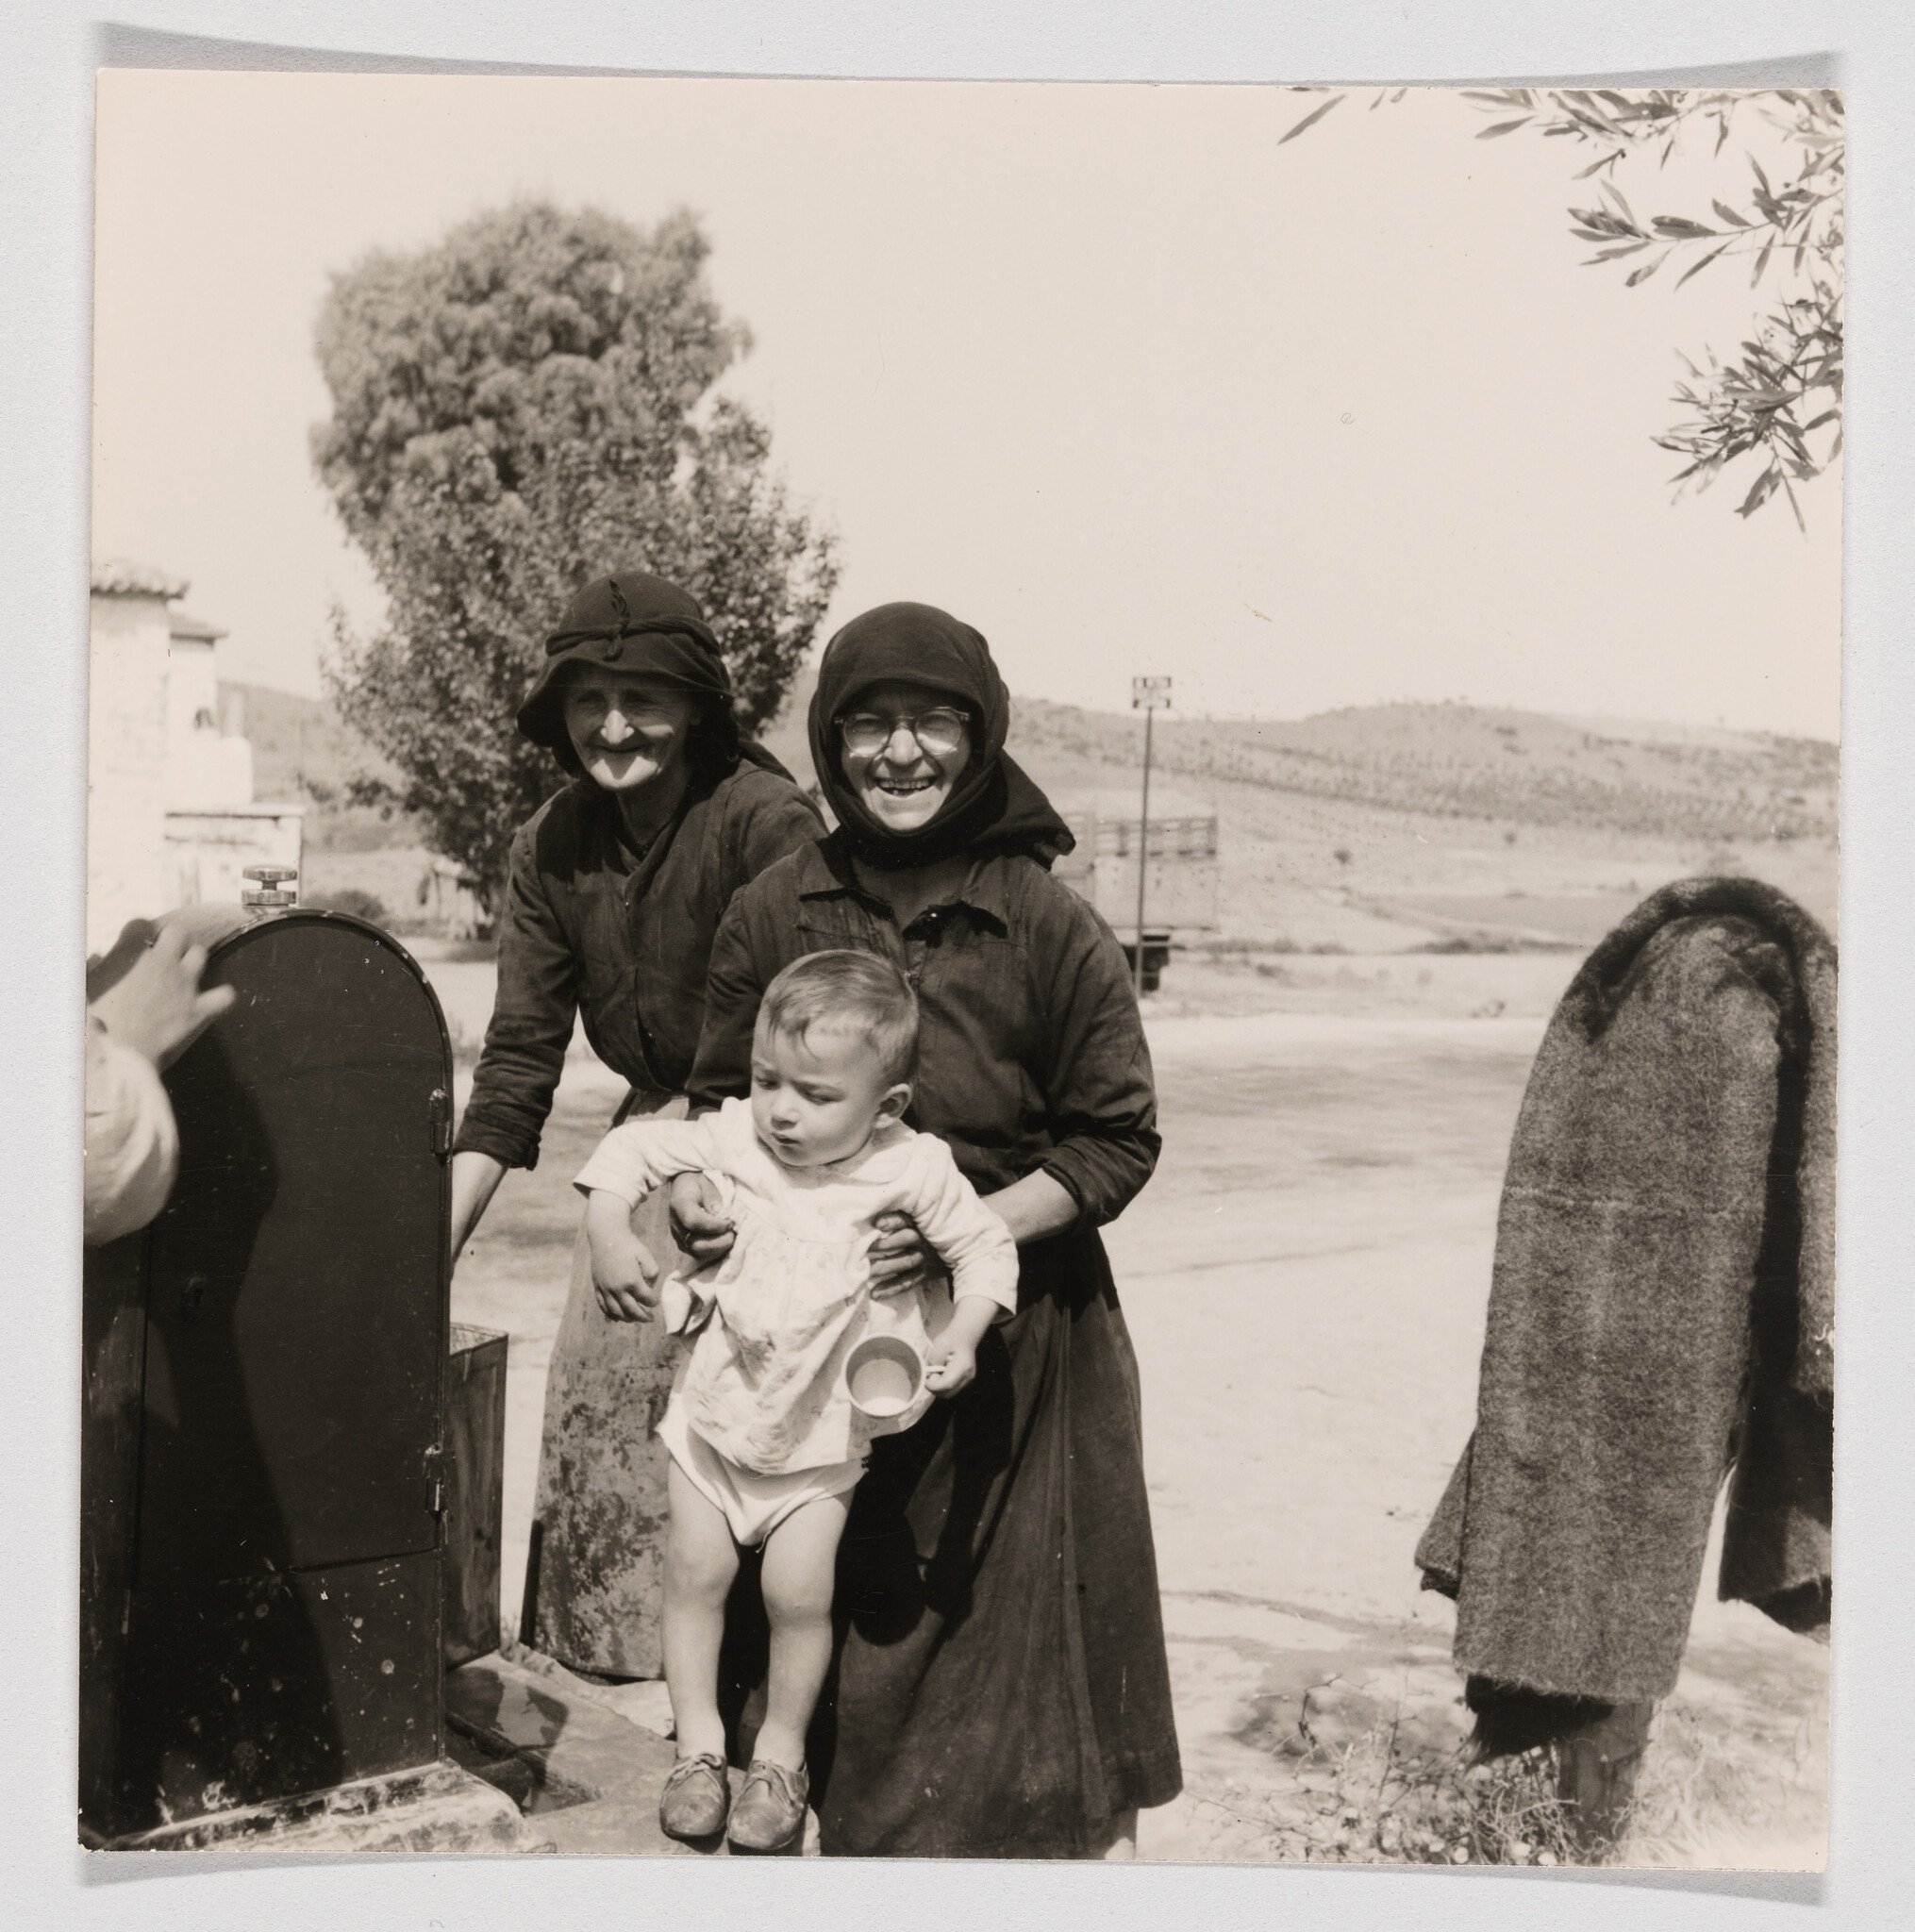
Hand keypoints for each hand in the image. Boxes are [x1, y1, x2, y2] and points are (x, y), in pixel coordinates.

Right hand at [88, 919, 236, 1069]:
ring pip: (200, 953)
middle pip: (178, 931)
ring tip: (181, 974)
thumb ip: (90, 969)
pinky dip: (220, 997)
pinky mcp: (197, 1009)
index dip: (136, 934)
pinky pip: (224, 995)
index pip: (139, 924)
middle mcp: (162, 962)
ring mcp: (183, 984)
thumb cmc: (90, 1022)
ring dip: (192, 961)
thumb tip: (96, 958)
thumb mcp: (80, 989)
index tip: (132, 946)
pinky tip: (211, 1001)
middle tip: (161, 956)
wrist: (115, 1054)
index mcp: (130, 954)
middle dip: (171, 939)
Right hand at [590, 1225, 661, 1323]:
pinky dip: (611, 1315)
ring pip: (617, 1312)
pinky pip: (603, 1306)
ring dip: (628, 1319)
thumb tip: (649, 1287)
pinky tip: (618, 1318)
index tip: (655, 1302)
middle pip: (632, 1310)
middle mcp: (617, 1289)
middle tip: (650, 1319)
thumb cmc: (629, 1245)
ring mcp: (606, 1289)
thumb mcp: (646, 1255)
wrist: (606, 1237)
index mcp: (632, 1281)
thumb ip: (652, 1273)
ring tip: (636, 1319)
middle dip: (643, 1317)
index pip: (646, 1299)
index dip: (653, 1302)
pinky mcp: (597, 1287)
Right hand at [669, 1171, 734, 1264]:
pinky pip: (700, 1255)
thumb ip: (712, 1196)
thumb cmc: (698, 1182)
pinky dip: (715, 1251)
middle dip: (719, 1242)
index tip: (730, 1222)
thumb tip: (719, 1214)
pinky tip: (725, 1240)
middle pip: (695, 1244)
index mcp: (679, 1204)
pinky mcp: (685, 1245)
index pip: (693, 1221)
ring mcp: (679, 1237)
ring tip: (731, 1236)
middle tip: (733, 1233)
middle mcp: (676, 1224)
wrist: (685, 1187)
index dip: (714, 1225)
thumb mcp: (706, 1181)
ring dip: (719, 1248)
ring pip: (698, 1253)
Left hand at [868, 1210, 943, 1299]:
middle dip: (886, 1244)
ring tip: (866, 1271)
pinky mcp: (925, 1274)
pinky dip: (891, 1289)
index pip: (906, 1219)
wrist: (955, 1249)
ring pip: (905, 1261)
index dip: (892, 1221)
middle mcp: (923, 1239)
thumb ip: (897, 1220)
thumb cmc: (924, 1231)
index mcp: (919, 1223)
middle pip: (907, 1238)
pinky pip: (907, 1282)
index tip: (878, 1223)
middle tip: (865, 1249)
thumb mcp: (918, 1222)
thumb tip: (869, 1218)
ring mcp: (924, 1258)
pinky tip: (875, 1293)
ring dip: (885, 1267)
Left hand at [924, 1335, 977, 1396]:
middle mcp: (967, 1377)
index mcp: (962, 1367)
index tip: (926, 1377)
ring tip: (937, 1372)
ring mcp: (967, 1380)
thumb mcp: (939, 1346)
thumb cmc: (951, 1338)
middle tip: (931, 1374)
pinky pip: (951, 1389)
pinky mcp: (965, 1381)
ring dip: (939, 1387)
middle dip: (935, 1387)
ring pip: (949, 1393)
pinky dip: (944, 1385)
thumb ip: (933, 1361)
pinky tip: (942, 1373)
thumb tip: (928, 1375)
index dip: (932, 1385)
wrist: (965, 1335)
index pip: (946, 1385)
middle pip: (947, 1393)